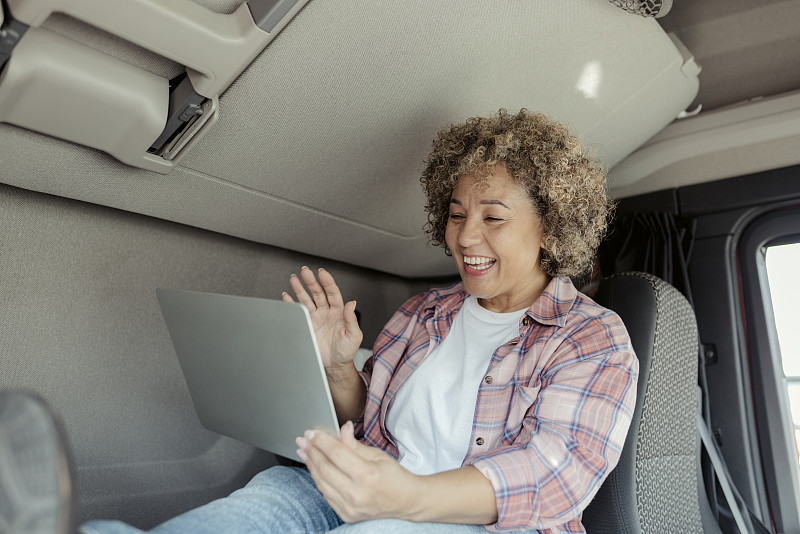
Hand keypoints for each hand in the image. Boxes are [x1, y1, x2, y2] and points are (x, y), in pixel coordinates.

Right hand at [282, 267, 362, 374]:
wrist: (335, 366)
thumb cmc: (346, 351)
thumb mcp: (354, 335)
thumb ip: (351, 319)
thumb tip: (352, 303)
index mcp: (339, 312)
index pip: (333, 293)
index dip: (327, 282)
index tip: (322, 273)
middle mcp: (326, 312)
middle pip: (318, 292)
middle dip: (311, 281)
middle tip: (305, 271)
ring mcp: (315, 318)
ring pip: (306, 299)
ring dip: (300, 288)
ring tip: (294, 278)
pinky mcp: (307, 325)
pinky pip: (298, 312)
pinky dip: (291, 303)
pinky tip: (286, 296)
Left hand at [296, 422, 421, 522]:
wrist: (406, 502)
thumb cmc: (395, 476)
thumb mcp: (377, 455)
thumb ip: (355, 444)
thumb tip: (342, 429)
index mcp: (367, 475)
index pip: (336, 454)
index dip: (321, 441)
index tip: (311, 432)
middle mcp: (356, 494)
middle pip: (325, 468)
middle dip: (311, 451)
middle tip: (303, 440)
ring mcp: (350, 507)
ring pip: (321, 482)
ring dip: (310, 465)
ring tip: (304, 452)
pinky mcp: (346, 515)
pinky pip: (326, 494)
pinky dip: (319, 479)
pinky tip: (315, 468)